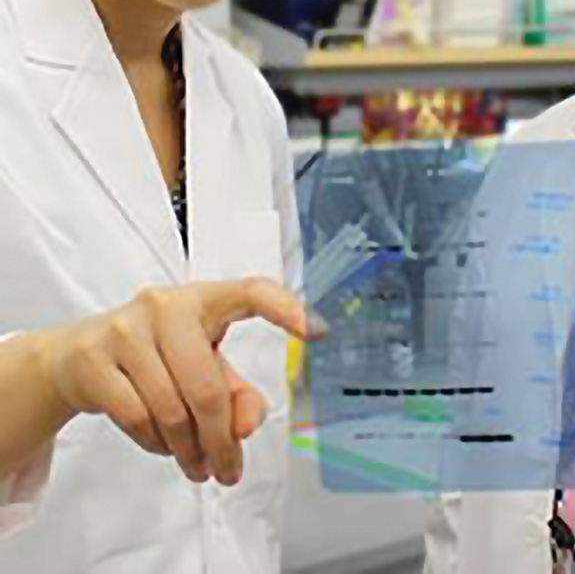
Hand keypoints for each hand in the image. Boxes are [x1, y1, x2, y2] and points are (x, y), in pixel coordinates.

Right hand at [34, 279, 326, 486]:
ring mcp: (125, 330)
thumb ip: (236, 393)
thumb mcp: (202, 363)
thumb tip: (247, 426)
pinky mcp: (94, 360)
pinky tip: (164, 444)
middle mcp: (164, 306)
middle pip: (206, 386)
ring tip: (197, 463)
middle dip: (220, 439)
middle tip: (228, 469)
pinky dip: (156, 443)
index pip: (251, 291)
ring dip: (188, 449)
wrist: (74, 354)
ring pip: (171, 409)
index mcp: (203, 299)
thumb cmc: (156, 354)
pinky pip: (137, 419)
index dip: (284, 309)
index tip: (314, 330)